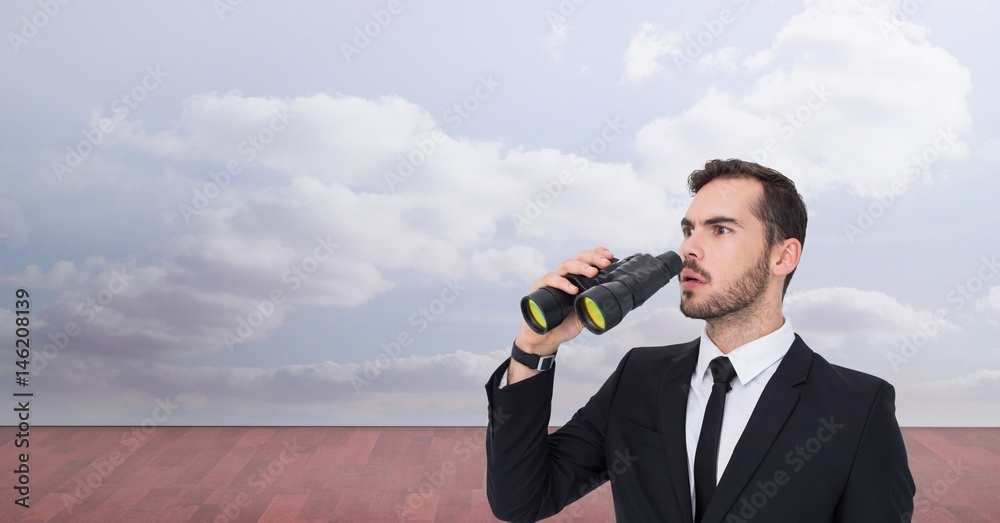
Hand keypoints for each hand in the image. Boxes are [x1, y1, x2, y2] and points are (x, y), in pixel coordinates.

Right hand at [508, 247, 614, 382]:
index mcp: (576, 280)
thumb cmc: (563, 325)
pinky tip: (572, 289)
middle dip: (592, 258)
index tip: (609, 256)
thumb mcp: (584, 316)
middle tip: (604, 263)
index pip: (586, 261)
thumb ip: (594, 308)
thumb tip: (610, 304)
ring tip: (592, 273)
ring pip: (565, 266)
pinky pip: (550, 280)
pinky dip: (561, 283)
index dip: (597, 255)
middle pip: (578, 259)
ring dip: (580, 267)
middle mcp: (564, 277)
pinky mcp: (539, 289)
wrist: (545, 339)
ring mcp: (551, 282)